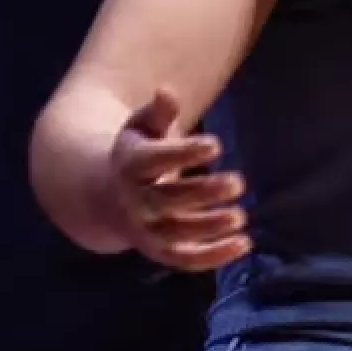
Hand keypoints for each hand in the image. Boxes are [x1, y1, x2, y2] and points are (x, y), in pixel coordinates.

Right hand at [107, 86, 251, 271]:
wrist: (107, 196)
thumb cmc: (138, 153)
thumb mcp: (143, 128)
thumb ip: (158, 112)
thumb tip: (166, 90)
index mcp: (130, 166)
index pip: (154, 161)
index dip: (184, 153)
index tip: (216, 144)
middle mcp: (135, 202)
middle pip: (167, 200)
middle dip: (203, 192)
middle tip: (239, 182)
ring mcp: (146, 230)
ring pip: (176, 235)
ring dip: (209, 228)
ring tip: (241, 217)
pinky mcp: (161, 251)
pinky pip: (186, 260)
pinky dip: (213, 257)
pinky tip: (244, 244)